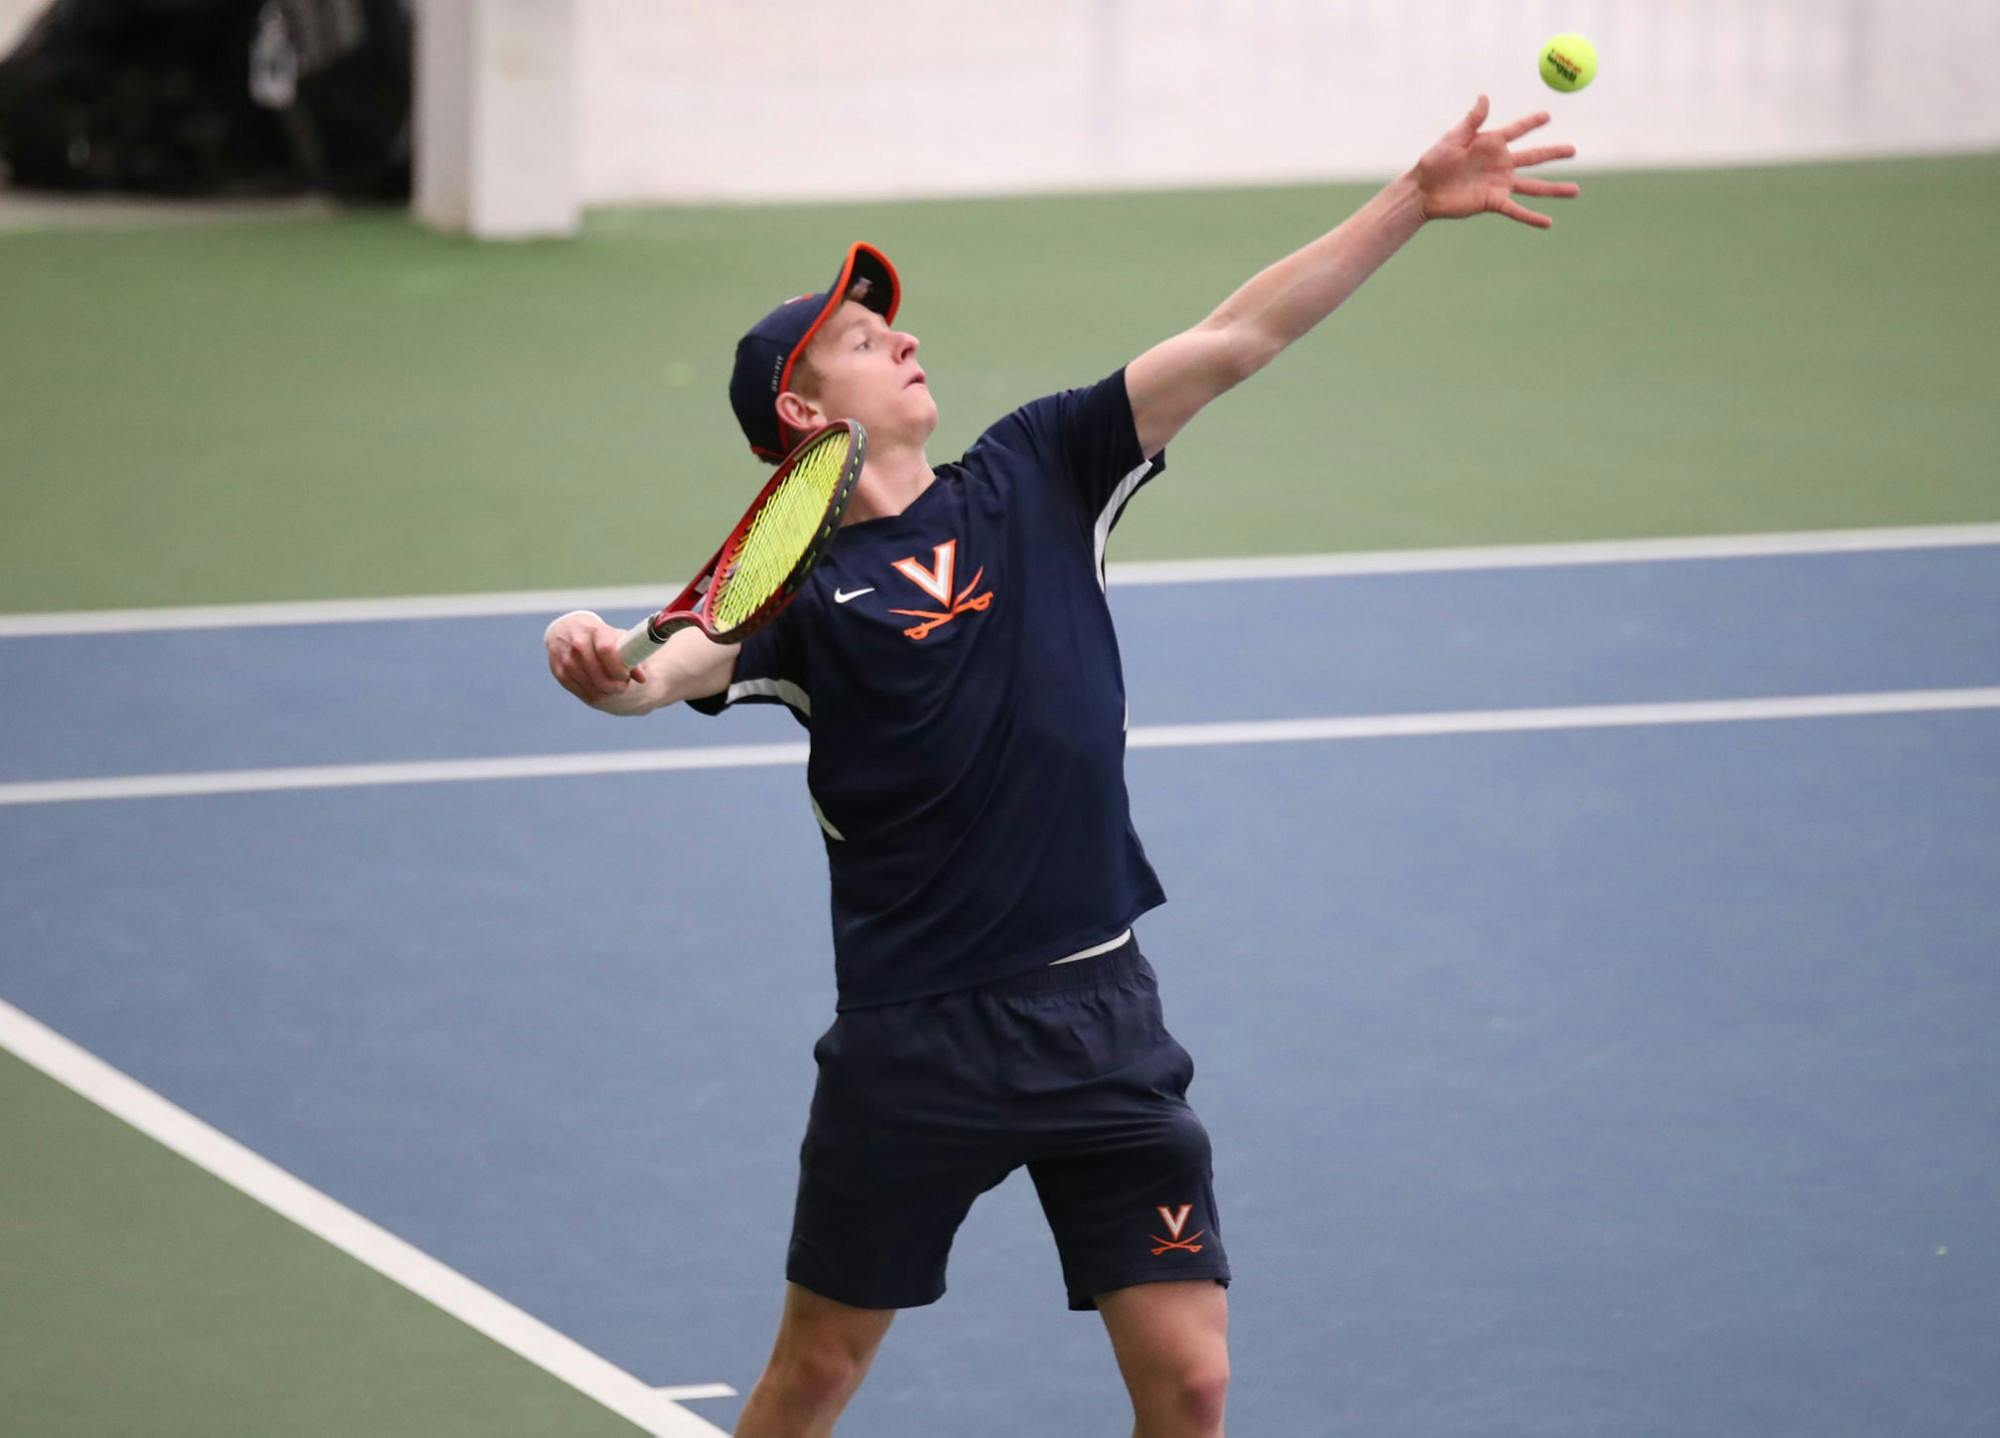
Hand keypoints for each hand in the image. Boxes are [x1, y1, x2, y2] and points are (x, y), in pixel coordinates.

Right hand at [545, 610, 639, 702]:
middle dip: (614, 685)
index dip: (619, 668)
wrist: (566, 630)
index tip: (626, 675)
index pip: (607, 650)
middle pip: (598, 673)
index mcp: (595, 631)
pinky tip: (600, 690)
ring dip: (606, 692)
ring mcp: (566, 659)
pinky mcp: (559, 672)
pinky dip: (594, 695)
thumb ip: (631, 655)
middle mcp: (578, 644)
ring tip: (613, 687)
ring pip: (590, 686)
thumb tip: (641, 678)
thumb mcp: (615, 638)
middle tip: (623, 686)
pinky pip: (581, 692)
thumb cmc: (598, 636)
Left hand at [1412, 95, 1578, 228]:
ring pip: (1533, 186)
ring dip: (1555, 189)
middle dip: (1554, 153)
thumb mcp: (1454, 137)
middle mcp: (1500, 163)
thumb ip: (1472, 120)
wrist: (1423, 190)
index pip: (1517, 130)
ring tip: (1576, 191)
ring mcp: (1499, 184)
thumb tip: (1484, 97)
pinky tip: (1548, 222)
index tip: (1547, 115)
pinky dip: (1532, 217)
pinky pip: (1517, 210)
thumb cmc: (1435, 161)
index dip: (1531, 123)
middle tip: (1574, 150)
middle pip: (1534, 158)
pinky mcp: (1493, 202)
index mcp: (1491, 143)